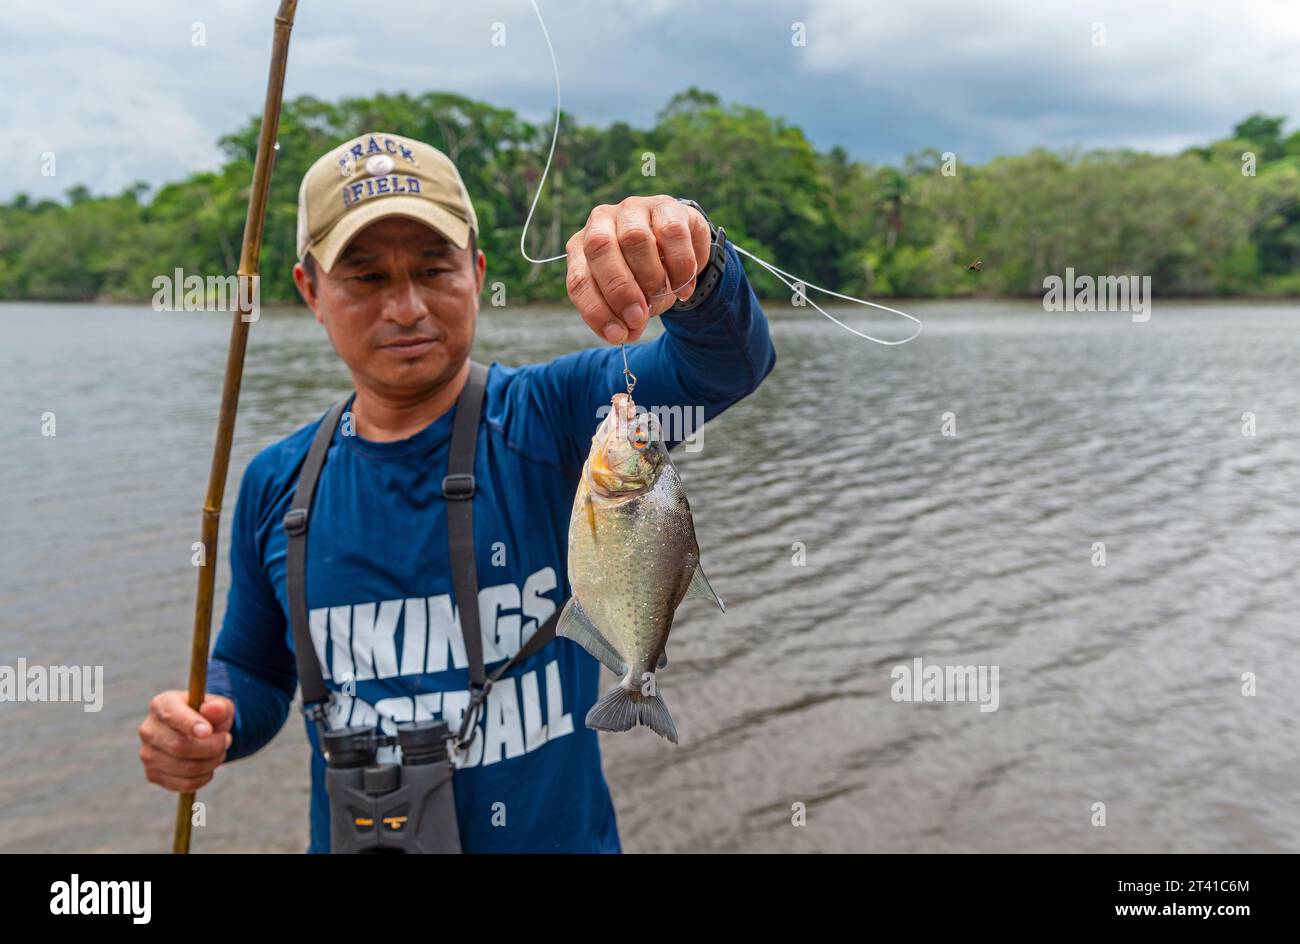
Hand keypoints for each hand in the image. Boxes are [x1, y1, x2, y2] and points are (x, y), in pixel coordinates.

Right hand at [138, 691, 234, 792]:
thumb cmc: (208, 715)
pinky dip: (204, 777)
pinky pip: (185, 784)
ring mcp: (147, 754)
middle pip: (180, 746)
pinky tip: (208, 765)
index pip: (171, 715)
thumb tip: (214, 709)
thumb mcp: (218, 706)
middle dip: (212, 747)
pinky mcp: (153, 775)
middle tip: (227, 740)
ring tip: (219, 751)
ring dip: (212, 762)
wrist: (198, 732)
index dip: (190, 724)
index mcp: (161, 705)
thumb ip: (218, 707)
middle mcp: (148, 729)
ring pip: (186, 768)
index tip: (208, 731)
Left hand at [566, 196, 711, 343]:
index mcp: (582, 248)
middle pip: (600, 248)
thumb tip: (628, 332)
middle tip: (639, 317)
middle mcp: (601, 222)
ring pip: (635, 238)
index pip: (579, 279)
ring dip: (651, 278)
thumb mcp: (629, 300)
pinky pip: (672, 233)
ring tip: (664, 297)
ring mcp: (633, 209)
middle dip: (620, 290)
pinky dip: (681, 267)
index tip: (618, 336)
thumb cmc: (644, 276)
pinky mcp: (666, 206)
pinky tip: (685, 287)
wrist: (677, 249)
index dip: (596, 311)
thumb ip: (624, 316)